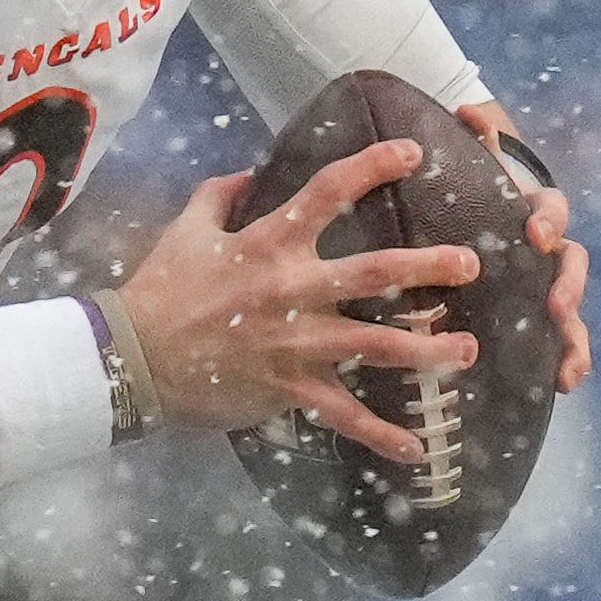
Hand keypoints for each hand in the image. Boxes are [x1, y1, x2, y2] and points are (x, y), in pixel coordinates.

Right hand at [116, 137, 483, 466]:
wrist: (129, 361)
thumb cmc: (157, 293)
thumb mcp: (183, 233)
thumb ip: (218, 197)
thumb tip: (248, 172)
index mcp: (268, 245)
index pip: (329, 193)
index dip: (374, 167)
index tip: (413, 153)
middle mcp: (294, 290)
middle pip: (377, 272)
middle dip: (430, 267)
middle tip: (472, 265)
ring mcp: (297, 344)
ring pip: (378, 345)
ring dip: (430, 349)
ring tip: (468, 350)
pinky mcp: (290, 389)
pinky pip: (344, 415)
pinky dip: (381, 435)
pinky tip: (416, 447)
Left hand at [454, 100, 593, 394]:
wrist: (465, 206)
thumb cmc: (468, 184)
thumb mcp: (471, 161)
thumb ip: (477, 138)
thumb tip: (468, 111)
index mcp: (531, 209)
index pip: (552, 209)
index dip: (548, 221)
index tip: (535, 234)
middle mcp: (546, 247)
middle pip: (571, 265)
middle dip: (568, 287)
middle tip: (557, 307)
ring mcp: (542, 282)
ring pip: (570, 310)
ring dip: (574, 338)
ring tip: (569, 369)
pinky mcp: (533, 314)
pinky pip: (556, 340)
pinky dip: (566, 360)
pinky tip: (564, 386)